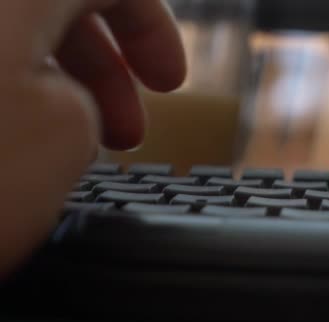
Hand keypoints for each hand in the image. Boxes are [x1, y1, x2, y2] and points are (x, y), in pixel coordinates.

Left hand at [0, 1, 184, 275]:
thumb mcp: (64, 134)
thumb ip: (90, 102)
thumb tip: (74, 110)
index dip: (154, 27)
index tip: (170, 79)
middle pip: (60, 6)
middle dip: (108, 69)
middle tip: (128, 131)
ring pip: (14, 38)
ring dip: (61, 91)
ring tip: (76, 154)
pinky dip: (11, 102)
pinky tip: (18, 155)